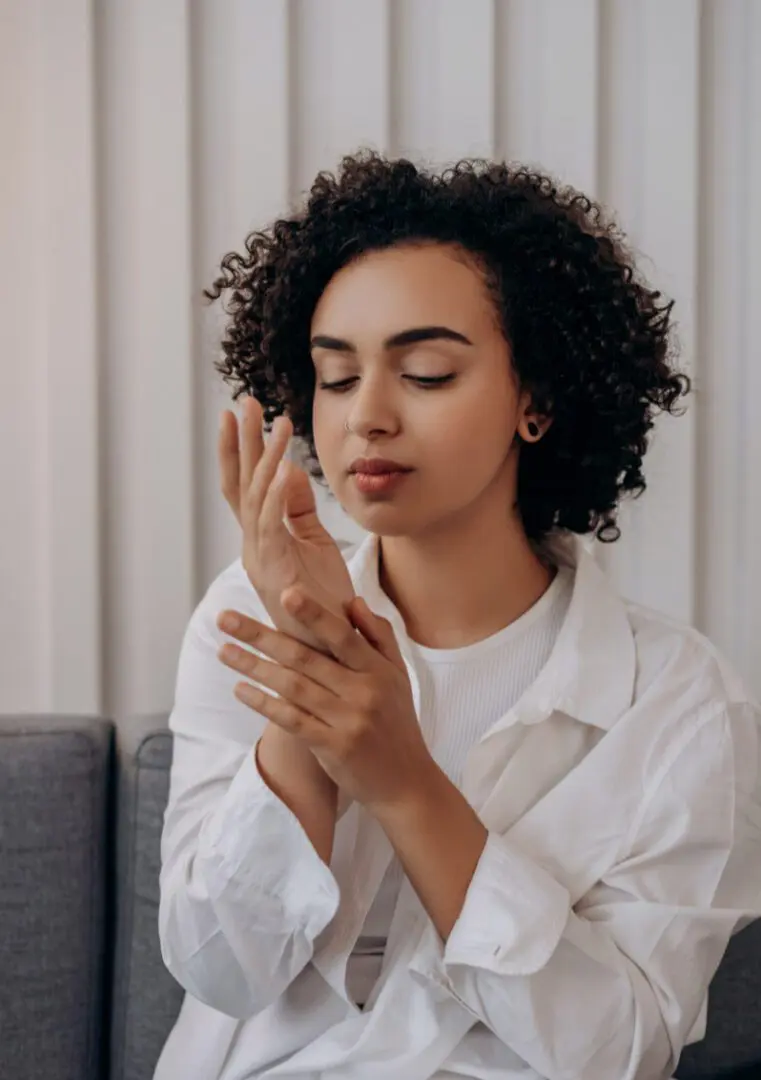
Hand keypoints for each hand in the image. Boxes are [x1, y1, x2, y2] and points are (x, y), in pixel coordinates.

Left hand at [215, 588, 437, 812]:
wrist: (406, 782)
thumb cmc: (397, 722)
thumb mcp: (398, 675)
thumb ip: (378, 635)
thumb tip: (353, 601)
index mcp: (379, 670)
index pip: (342, 635)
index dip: (313, 614)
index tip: (285, 592)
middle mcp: (363, 693)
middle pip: (305, 657)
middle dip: (262, 636)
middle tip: (226, 619)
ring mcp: (347, 721)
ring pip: (292, 687)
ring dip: (254, 667)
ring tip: (224, 651)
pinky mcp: (332, 748)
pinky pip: (291, 720)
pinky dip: (263, 704)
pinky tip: (240, 689)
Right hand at [218, 395, 356, 653]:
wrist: (331, 649)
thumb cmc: (324, 600)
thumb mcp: (314, 544)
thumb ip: (299, 509)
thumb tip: (287, 470)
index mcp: (262, 539)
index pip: (246, 485)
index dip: (241, 450)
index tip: (241, 414)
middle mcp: (254, 546)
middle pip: (241, 485)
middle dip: (240, 444)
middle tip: (242, 404)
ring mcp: (261, 559)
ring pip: (255, 499)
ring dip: (264, 460)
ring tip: (273, 424)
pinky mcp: (276, 572)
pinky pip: (271, 527)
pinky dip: (275, 496)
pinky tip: (283, 469)